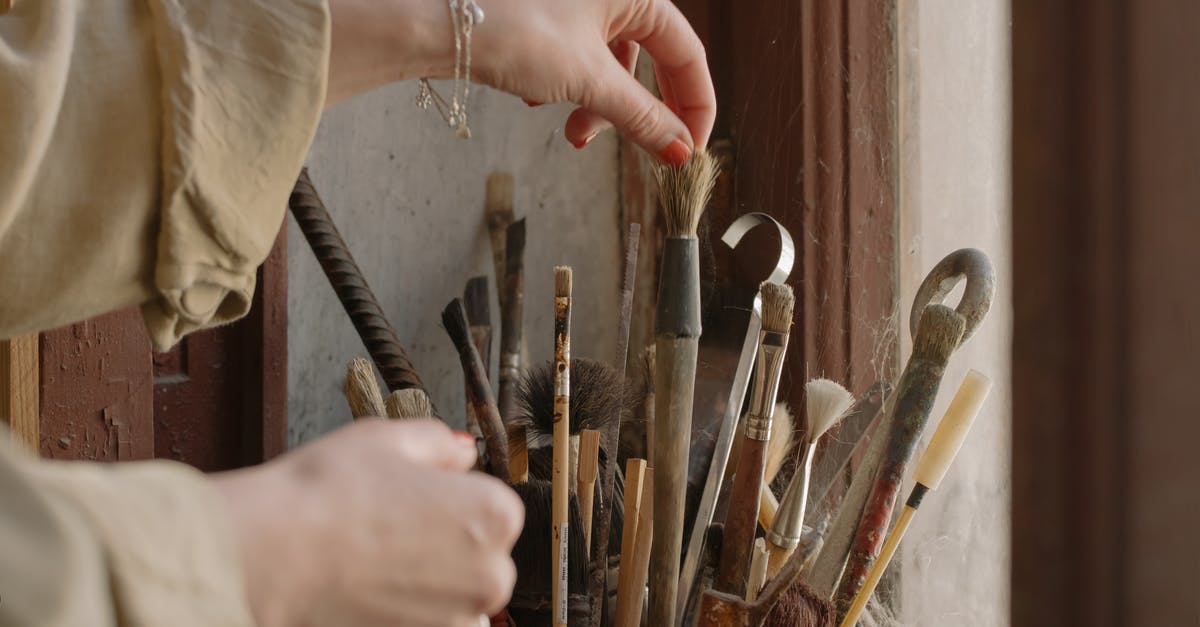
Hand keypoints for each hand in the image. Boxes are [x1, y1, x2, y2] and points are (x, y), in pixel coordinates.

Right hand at [214, 419, 522, 626]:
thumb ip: (440, 443)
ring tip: (375, 561)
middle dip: (444, 544)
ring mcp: (460, 619)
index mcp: (495, 515)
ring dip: (427, 582)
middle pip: (481, 554)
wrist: (267, 556)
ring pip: (456, 594)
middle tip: (388, 529)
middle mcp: (491, 574)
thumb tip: (463, 454)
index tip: (411, 500)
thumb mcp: (388, 438)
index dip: (448, 498)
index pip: (490, 505)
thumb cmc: (325, 496)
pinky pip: (431, 621)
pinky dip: (408, 610)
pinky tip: (372, 589)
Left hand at [327, 0, 715, 164]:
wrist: (434, 19)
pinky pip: (577, 58)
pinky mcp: (548, 15)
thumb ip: (642, 117)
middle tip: (636, 151)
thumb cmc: (513, 30)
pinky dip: (568, 86)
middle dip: (638, 111)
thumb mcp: (588, 80)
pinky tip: (536, 97)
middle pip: (650, 60)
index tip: (687, 151)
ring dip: (597, 105)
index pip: (687, 53)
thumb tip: (679, 152)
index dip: (693, 107)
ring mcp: (579, 2)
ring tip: (571, 132)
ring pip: (610, 65)